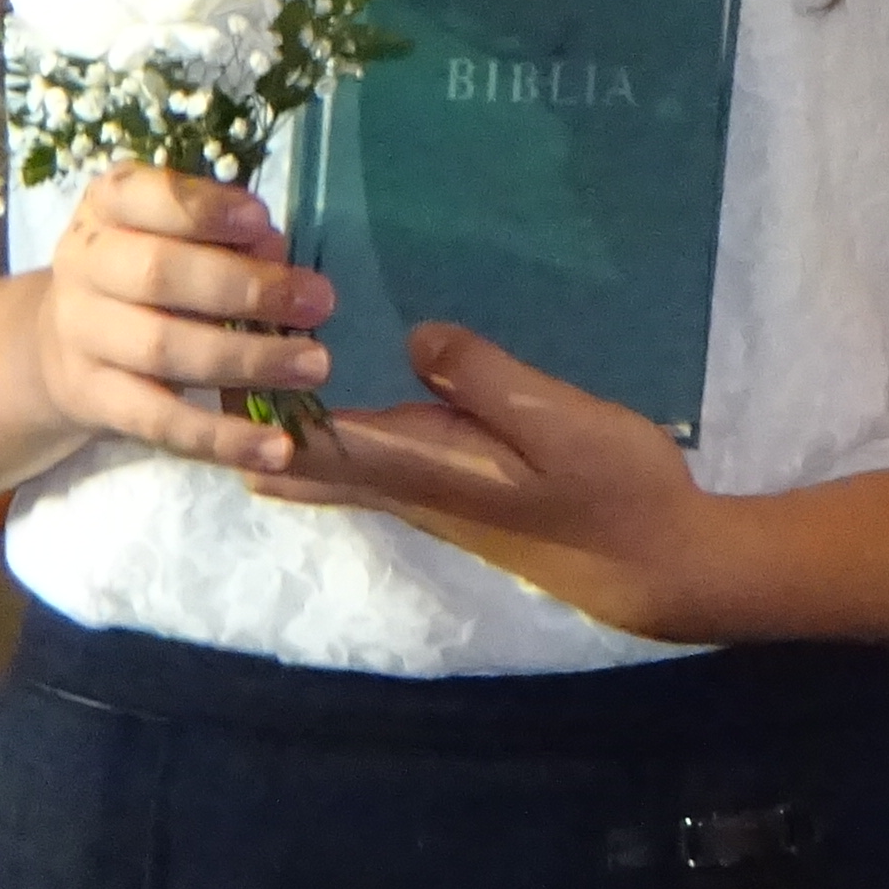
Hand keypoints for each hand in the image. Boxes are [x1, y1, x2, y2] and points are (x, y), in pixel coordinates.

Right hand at [27, 167, 329, 474]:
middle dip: (246, 289)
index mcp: (110, 206)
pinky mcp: (95, 400)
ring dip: (247, 360)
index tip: (263, 222)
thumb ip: (228, 233)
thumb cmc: (156, 263)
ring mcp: (83, 336)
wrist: (68, 338)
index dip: (202, 211)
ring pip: (162, 350)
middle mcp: (85, 266)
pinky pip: (159, 422)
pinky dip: (221, 439)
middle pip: (159, 276)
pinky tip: (275, 449)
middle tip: (320, 302)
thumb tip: (275, 253)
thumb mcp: (182, 229)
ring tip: (315, 364)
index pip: (144, 198)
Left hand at [270, 322, 737, 639]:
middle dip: (254, 410)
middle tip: (242, 337)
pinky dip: (330, 427)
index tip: (239, 331)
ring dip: (288, 419)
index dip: (255, 399)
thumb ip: (484, 378)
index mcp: (419, 466)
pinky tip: (346, 386)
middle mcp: (403, 487)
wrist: (649, 556)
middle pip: (290, 465)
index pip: (302, 444)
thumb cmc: (609, 485)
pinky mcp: (447, 492)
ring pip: (319, 469)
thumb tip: (412, 334)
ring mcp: (423, 496)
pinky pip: (357, 463)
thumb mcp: (557, 419)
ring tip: (279, 351)